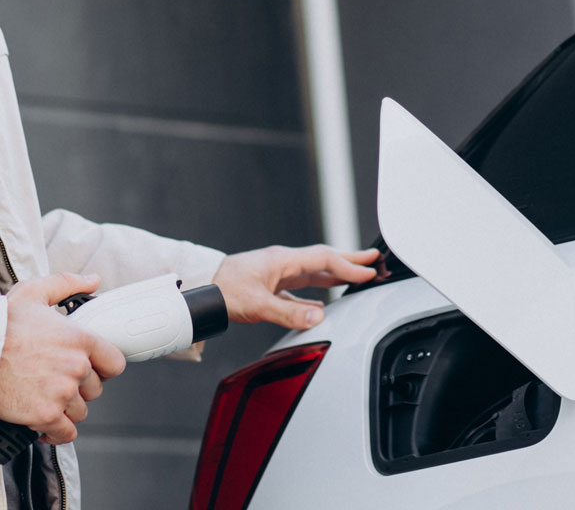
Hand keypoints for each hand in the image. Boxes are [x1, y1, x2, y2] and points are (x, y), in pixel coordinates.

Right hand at [0, 273, 126, 444]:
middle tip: (53, 380)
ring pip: (80, 411)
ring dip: (65, 408)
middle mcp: (76, 367)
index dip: (102, 368)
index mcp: (79, 339)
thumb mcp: (33, 293)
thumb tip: (92, 281)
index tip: (90, 369)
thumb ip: (67, 284)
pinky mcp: (46, 414)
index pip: (114, 363)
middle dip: (78, 388)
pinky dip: (56, 431)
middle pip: (95, 389)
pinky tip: (44, 421)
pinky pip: (66, 432)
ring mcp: (62, 392)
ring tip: (43, 396)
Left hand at [212, 245, 380, 328]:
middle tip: (375, 259)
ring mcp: (277, 273)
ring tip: (358, 275)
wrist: (199, 289)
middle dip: (350, 259)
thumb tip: (319, 315)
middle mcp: (283, 263)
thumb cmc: (223, 290)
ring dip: (337, 273)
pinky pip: (302, 286)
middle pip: (324, 259)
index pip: (324, 260)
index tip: (370, 272)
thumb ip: (289, 312)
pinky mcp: (271, 285)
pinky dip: (318, 290)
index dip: (349, 266)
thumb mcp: (257, 305)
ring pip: (315, 272)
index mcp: (283, 261)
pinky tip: (323, 301)